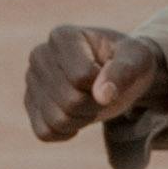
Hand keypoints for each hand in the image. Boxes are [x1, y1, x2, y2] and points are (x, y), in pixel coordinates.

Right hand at [23, 25, 163, 143]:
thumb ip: (124, 72)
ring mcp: (31, 80)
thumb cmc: (128, 61)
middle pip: (70, 101)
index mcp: (63, 36)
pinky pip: (44, 132)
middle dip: (95, 104)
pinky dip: (66, 132)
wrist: (116, 73)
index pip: (81, 77)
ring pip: (56, 120)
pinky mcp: (29, 104)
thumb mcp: (138, 59)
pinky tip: (76, 116)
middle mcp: (39, 54)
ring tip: (89, 102)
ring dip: (82, 119)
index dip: (104, 84)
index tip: (108, 72)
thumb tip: (102, 95)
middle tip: (102, 92)